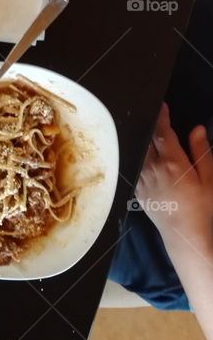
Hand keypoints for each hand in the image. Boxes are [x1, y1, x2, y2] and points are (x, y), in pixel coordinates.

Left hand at [135, 103, 212, 243]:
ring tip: (151, 135)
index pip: (162, 132)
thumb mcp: (209, 178)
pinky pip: (135, 166)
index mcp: (172, 162)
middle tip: (156, 119)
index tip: (162, 106)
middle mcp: (152, 167)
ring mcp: (141, 178)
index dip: (161, 117)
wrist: (184, 233)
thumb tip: (196, 129)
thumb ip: (201, 151)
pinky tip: (145, 156)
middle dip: (151, 127)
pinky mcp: (136, 188)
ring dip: (144, 141)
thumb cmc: (201, 207)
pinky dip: (139, 157)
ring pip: (139, 151)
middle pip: (146, 139)